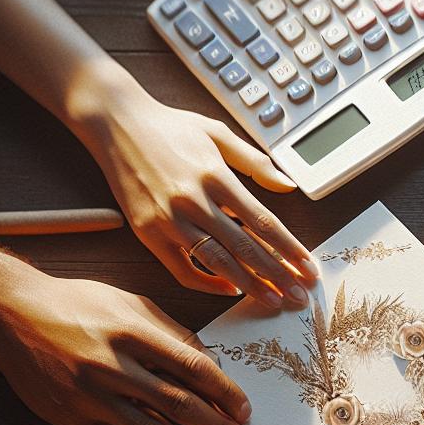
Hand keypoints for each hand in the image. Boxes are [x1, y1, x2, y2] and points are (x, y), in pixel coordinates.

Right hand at [0, 267, 253, 424]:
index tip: (243, 409)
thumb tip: (212, 364)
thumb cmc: (75, 304)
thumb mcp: (128, 302)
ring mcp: (90, 397)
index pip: (193, 367)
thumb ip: (171, 332)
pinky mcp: (71, 420)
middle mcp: (112, 365)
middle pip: (179, 406)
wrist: (10, 314)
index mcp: (132, 331)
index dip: (226, 393)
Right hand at [70, 74, 316, 306]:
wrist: (116, 123)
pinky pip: (182, 269)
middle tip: (299, 297)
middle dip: (276, 275)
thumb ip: (255, 161)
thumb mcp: (217, 133)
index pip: (262, 221)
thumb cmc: (171, 127)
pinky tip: (230, 288)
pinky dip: (207, 283)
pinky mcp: (148, 233)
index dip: (289, 249)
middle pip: (244, 247)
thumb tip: (289, 186)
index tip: (307, 268)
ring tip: (273, 301)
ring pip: (216, 262)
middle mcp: (192, 200)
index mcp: (214, 175)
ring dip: (249, 285)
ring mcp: (168, 220)